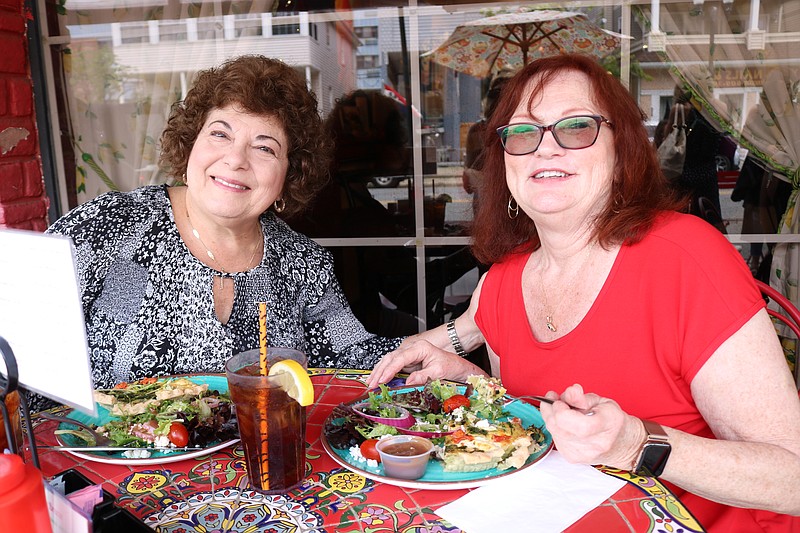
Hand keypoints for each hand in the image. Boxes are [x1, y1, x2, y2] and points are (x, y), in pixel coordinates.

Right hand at [367, 337, 486, 387]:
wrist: (459, 368)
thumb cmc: (451, 366)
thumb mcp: (438, 373)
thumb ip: (422, 377)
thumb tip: (407, 383)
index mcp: (420, 348)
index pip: (400, 358)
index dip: (389, 370)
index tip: (382, 380)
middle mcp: (413, 349)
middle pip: (391, 358)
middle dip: (380, 371)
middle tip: (372, 384)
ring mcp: (409, 355)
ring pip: (389, 361)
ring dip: (379, 372)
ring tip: (371, 383)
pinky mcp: (409, 362)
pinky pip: (392, 365)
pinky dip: (384, 372)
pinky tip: (377, 379)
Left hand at [538, 384, 644, 469]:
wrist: (620, 443)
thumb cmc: (611, 420)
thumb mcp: (601, 401)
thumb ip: (582, 397)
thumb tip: (570, 392)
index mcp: (607, 425)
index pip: (579, 425)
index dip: (562, 410)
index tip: (560, 400)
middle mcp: (596, 444)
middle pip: (559, 428)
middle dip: (551, 410)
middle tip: (555, 400)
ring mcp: (583, 454)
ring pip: (554, 433)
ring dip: (551, 418)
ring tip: (561, 410)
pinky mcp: (572, 458)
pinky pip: (555, 439)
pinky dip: (555, 428)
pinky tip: (564, 423)